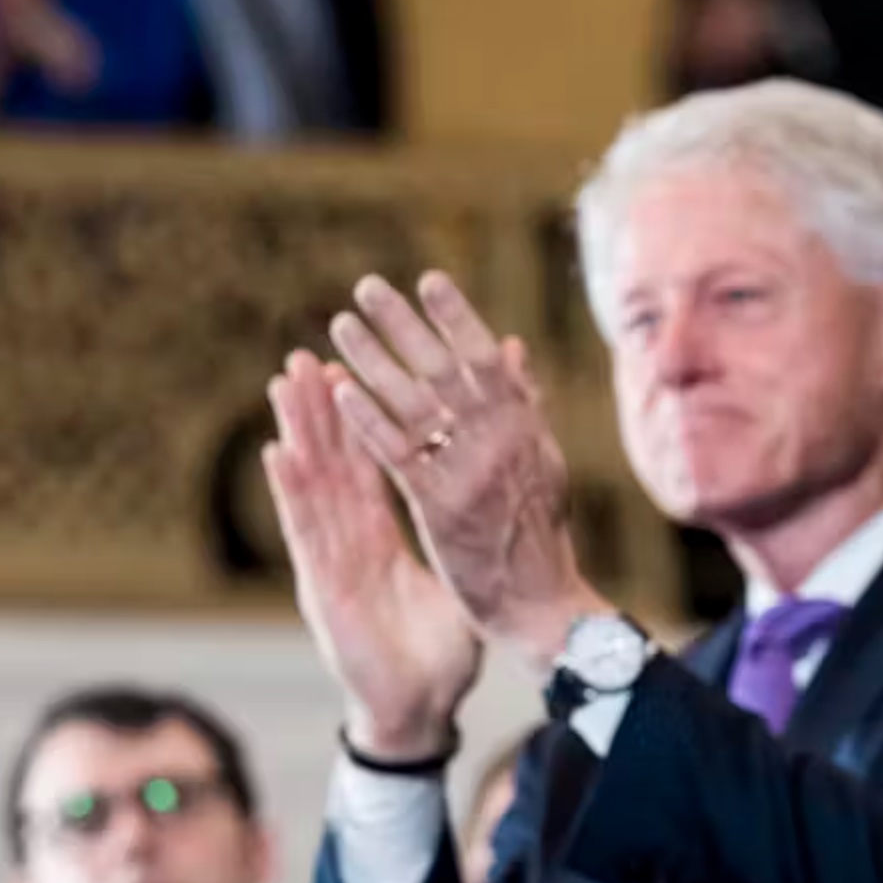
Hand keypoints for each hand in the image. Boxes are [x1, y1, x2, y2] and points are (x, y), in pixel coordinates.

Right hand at [264, 351, 479, 759]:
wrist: (420, 712)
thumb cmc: (438, 654)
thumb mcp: (458, 580)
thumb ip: (462, 533)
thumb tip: (490, 495)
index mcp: (381, 538)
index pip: (367, 468)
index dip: (356, 420)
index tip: (347, 369)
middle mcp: (349, 542)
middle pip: (330, 465)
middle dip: (316, 412)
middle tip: (304, 357)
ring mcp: (330, 562)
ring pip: (310, 485)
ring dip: (296, 432)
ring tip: (282, 383)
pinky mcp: (320, 587)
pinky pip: (304, 531)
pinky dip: (289, 491)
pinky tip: (276, 451)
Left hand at [327, 272, 612, 661]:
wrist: (543, 602)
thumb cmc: (538, 532)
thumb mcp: (542, 460)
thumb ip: (523, 403)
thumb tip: (510, 344)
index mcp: (523, 427)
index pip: (486, 360)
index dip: (457, 318)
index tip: (427, 280)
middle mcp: (498, 441)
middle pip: (443, 370)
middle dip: (403, 325)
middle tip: (366, 287)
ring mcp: (468, 473)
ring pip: (413, 405)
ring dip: (374, 361)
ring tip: (340, 325)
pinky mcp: (440, 508)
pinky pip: (398, 456)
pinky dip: (369, 421)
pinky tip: (339, 393)